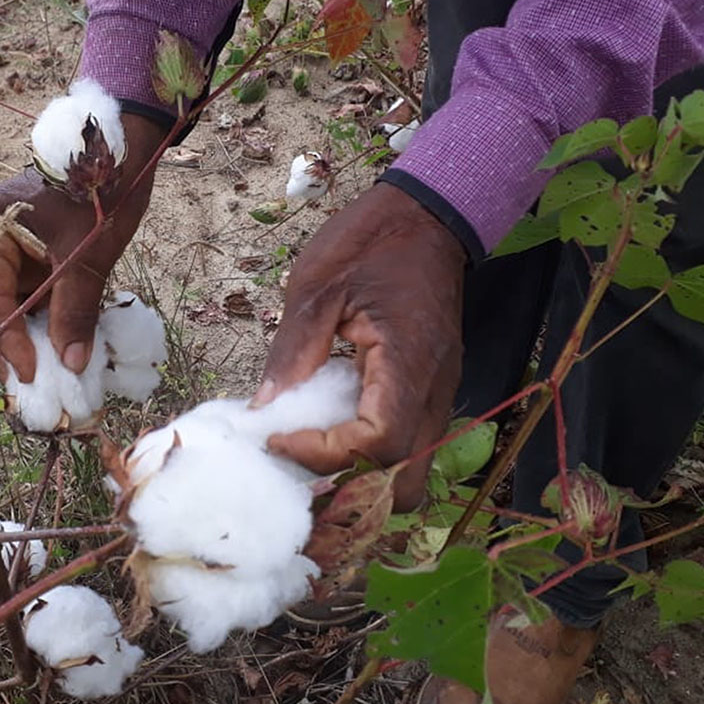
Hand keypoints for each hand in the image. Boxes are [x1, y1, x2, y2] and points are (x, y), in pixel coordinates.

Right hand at [0, 113, 165, 382]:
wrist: (118, 147)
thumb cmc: (103, 189)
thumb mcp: (90, 254)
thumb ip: (75, 310)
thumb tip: (71, 364)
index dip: (6, 341)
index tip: (30, 374)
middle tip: (25, 385)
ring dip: (8, 340)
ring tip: (35, 375)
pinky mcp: (16, 251)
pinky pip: (10, 294)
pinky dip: (24, 322)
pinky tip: (44, 348)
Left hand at [253, 183, 465, 508]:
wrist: (428, 214)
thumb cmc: (372, 242)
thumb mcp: (317, 287)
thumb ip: (293, 352)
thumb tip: (264, 409)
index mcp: (408, 362)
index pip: (378, 444)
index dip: (324, 454)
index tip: (278, 436)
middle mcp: (434, 390)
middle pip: (406, 482)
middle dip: (351, 489)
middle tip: (298, 461)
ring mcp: (440, 393)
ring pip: (411, 469)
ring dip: (363, 478)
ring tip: (311, 452)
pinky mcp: (432, 389)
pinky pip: (409, 443)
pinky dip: (371, 454)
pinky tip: (332, 429)